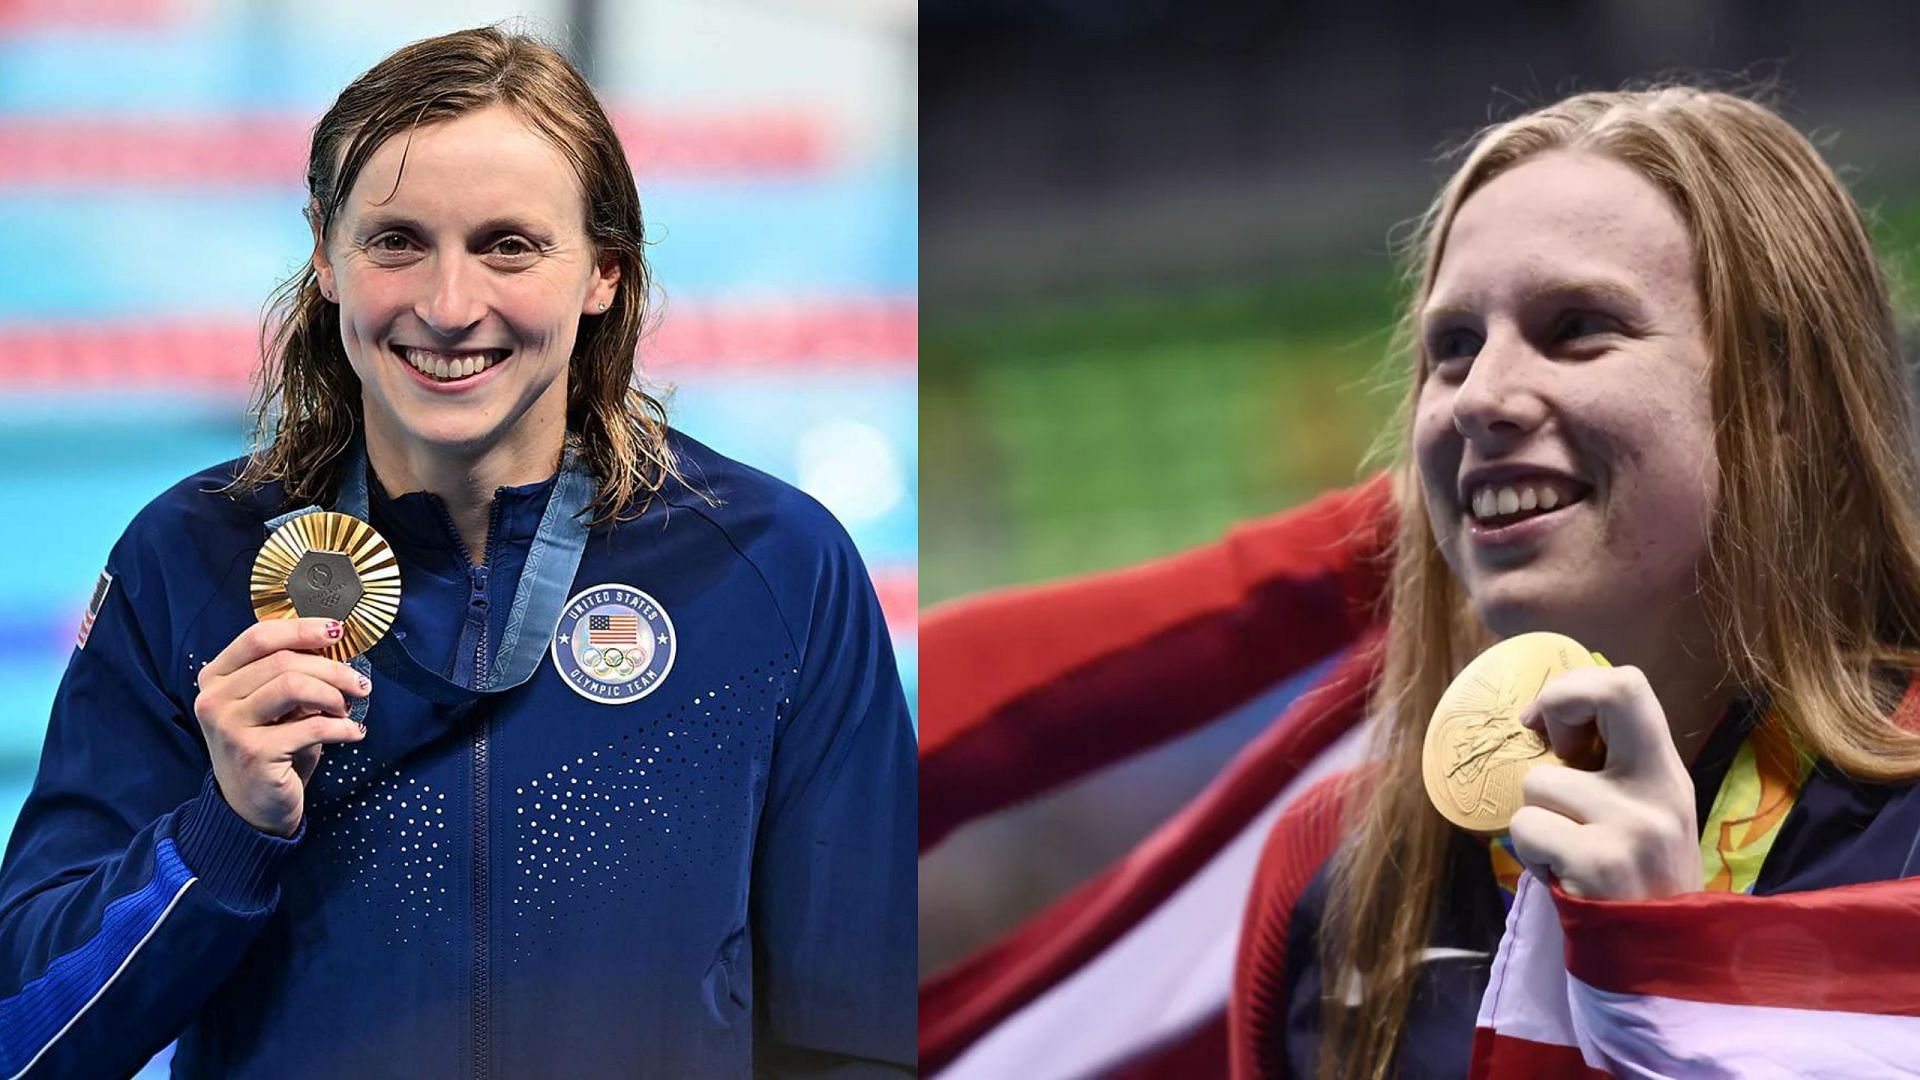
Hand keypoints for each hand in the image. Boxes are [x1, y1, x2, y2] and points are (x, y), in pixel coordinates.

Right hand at [193, 617, 370, 837]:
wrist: (253, 809)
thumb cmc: (271, 749)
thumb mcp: (276, 707)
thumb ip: (291, 674)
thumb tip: (334, 644)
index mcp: (216, 678)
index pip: (259, 636)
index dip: (302, 629)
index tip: (338, 633)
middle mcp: (214, 699)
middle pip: (283, 661)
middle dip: (332, 668)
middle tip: (359, 683)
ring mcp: (229, 726)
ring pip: (294, 685)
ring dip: (333, 694)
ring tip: (348, 708)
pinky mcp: (253, 753)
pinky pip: (310, 726)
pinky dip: (342, 727)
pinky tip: (354, 732)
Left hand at [1507, 665, 1699, 900]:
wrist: (1656, 965)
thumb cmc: (1633, 883)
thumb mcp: (1644, 816)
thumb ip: (1613, 769)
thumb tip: (1550, 715)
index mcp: (1668, 775)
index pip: (1629, 685)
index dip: (1576, 689)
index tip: (1548, 728)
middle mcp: (1659, 792)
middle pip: (1608, 693)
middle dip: (1556, 706)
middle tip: (1550, 755)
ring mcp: (1632, 826)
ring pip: (1538, 781)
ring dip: (1536, 818)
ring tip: (1567, 852)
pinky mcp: (1598, 862)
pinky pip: (1526, 826)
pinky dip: (1530, 852)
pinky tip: (1562, 876)